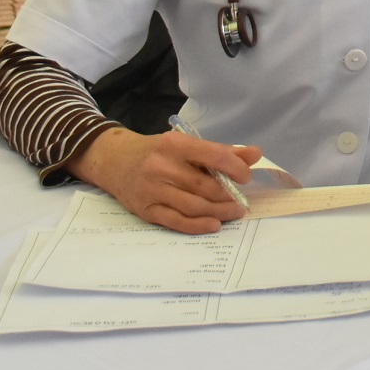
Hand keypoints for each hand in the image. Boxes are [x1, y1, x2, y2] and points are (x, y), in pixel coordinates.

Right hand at [69, 128, 261, 233]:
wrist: (115, 161)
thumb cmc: (157, 152)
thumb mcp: (186, 144)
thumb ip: (221, 151)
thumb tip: (255, 154)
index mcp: (176, 145)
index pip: (214, 156)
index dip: (236, 168)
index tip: (245, 177)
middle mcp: (162, 167)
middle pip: (205, 186)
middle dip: (228, 195)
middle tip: (241, 200)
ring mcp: (152, 190)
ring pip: (193, 206)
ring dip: (219, 212)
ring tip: (234, 212)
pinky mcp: (146, 211)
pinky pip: (176, 221)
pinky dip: (198, 225)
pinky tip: (214, 224)